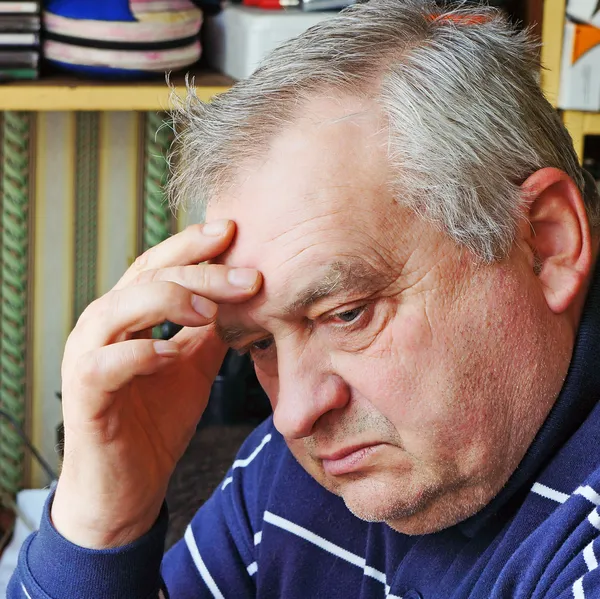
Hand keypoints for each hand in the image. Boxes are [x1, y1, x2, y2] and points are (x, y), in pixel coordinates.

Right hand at [51, 220, 260, 548]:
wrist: (130, 487)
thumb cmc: (158, 421)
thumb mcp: (194, 366)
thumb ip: (211, 331)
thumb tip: (246, 298)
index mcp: (128, 315)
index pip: (158, 265)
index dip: (192, 246)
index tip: (232, 231)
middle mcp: (103, 327)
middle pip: (146, 277)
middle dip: (199, 270)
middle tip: (248, 275)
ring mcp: (87, 358)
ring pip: (119, 308)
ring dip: (169, 301)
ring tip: (213, 309)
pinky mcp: (83, 395)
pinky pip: (106, 364)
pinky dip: (142, 354)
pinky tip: (174, 352)